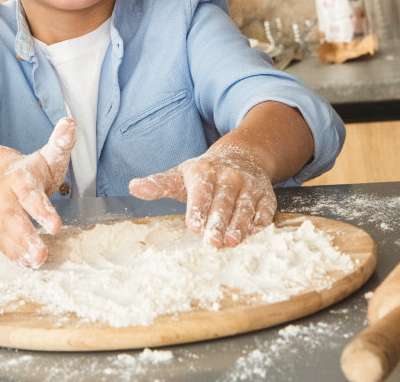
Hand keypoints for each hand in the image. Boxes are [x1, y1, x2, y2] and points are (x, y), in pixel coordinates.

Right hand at [0, 118, 75, 267]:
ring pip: (4, 234)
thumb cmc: (30, 170)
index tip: (56, 226)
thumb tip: (70, 122)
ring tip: (36, 263)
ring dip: (18, 250)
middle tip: (41, 253)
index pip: (29, 196)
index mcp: (18, 179)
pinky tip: (26, 265)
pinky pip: (1, 244)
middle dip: (25, 236)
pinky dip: (12, 255)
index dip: (41, 211)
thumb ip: (60, 143)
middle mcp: (4, 198)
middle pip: (12, 218)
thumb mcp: (47, 155)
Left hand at [129, 142, 276, 248]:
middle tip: (213, 244)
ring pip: (244, 207)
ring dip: (240, 225)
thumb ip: (157, 185)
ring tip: (232, 242)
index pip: (201, 191)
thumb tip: (133, 187)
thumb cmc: (205, 174)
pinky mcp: (266, 194)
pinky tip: (255, 233)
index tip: (193, 226)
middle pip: (223, 202)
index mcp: (205, 172)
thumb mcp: (180, 175)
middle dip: (218, 223)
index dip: (198, 209)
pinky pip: (265, 208)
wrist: (243, 156)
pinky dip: (261, 221)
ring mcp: (249, 185)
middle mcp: (229, 177)